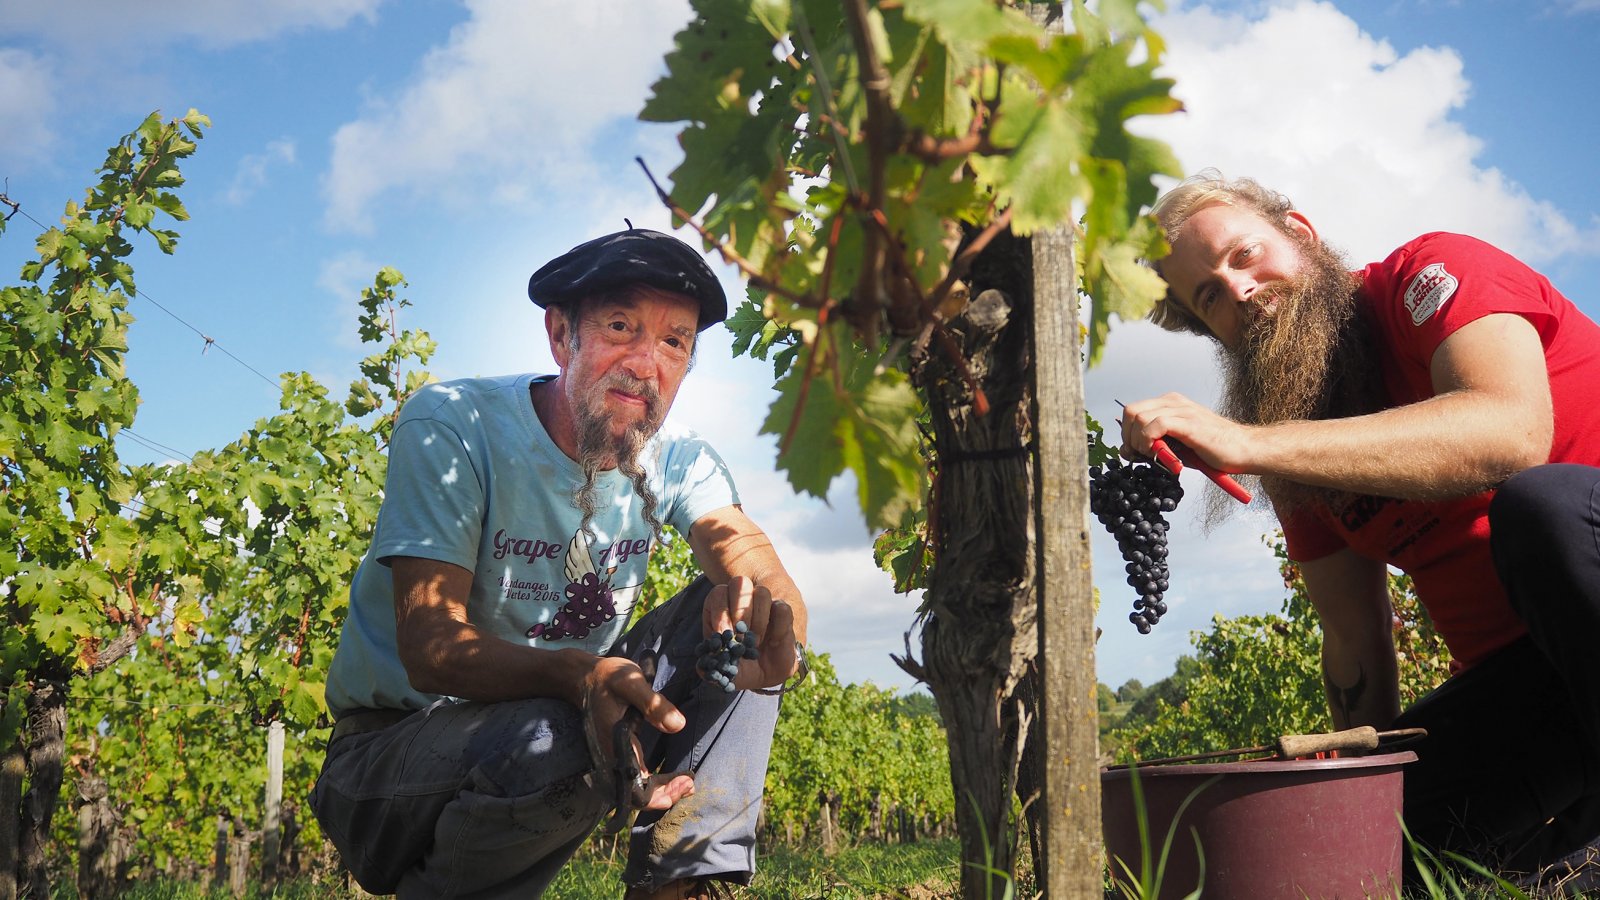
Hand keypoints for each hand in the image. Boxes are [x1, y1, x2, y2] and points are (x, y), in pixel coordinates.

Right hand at [576, 655, 693, 807]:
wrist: (585, 678)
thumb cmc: (608, 678)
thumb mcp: (631, 682)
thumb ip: (653, 703)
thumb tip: (678, 725)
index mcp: (615, 745)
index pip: (635, 786)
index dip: (660, 792)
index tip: (684, 781)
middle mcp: (611, 758)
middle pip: (636, 795)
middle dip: (666, 795)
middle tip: (690, 785)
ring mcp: (613, 758)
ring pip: (636, 789)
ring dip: (662, 791)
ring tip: (686, 783)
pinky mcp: (618, 754)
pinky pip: (635, 778)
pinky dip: (655, 782)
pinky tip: (673, 777)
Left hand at [701, 576, 800, 691]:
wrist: (763, 675)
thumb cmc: (738, 666)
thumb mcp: (721, 668)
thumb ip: (711, 664)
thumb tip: (702, 666)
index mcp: (722, 608)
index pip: (718, 593)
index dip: (720, 611)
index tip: (723, 633)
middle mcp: (742, 602)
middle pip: (740, 583)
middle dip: (739, 609)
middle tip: (741, 633)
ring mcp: (764, 606)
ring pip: (762, 592)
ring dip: (758, 619)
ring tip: (755, 642)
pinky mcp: (783, 615)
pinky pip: (782, 608)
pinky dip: (778, 625)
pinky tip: (774, 642)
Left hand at [1120, 392, 1251, 472]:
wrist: (1243, 450)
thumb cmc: (1210, 450)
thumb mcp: (1175, 446)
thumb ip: (1152, 444)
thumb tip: (1125, 450)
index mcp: (1169, 404)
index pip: (1132, 410)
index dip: (1126, 432)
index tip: (1133, 452)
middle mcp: (1173, 402)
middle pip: (1131, 411)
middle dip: (1128, 436)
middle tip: (1139, 455)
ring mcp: (1182, 410)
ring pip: (1139, 416)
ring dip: (1137, 440)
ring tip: (1151, 455)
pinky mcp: (1189, 422)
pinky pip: (1156, 425)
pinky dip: (1149, 441)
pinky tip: (1158, 453)